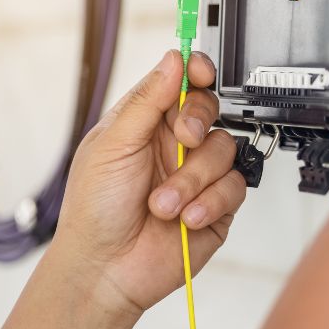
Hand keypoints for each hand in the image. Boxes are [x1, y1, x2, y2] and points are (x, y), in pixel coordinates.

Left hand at [52, 49, 245, 316]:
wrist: (104, 269)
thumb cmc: (94, 207)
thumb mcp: (112, 144)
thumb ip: (146, 100)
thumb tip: (173, 59)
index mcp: (146, 122)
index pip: (180, 83)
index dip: (196, 71)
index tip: (201, 73)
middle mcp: (174, 144)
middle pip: (209, 109)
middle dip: (198, 121)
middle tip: (183, 139)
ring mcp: (196, 175)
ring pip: (224, 150)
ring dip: (193, 178)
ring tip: (163, 203)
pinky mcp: (215, 207)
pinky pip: (233, 188)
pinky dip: (209, 202)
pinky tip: (185, 218)